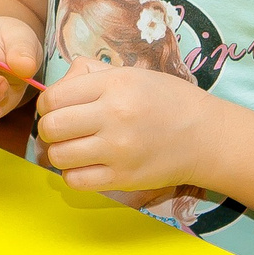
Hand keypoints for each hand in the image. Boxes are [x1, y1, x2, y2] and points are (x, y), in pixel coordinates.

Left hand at [36, 58, 216, 192]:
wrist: (206, 136)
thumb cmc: (165, 101)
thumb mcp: (131, 73)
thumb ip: (89, 75)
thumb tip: (53, 91)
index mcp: (114, 85)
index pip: (54, 97)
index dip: (48, 105)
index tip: (57, 109)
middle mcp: (114, 116)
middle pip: (51, 127)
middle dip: (49, 129)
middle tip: (62, 130)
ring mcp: (119, 150)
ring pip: (58, 156)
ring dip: (59, 153)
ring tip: (74, 148)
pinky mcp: (123, 178)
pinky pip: (75, 181)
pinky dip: (73, 175)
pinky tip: (85, 166)